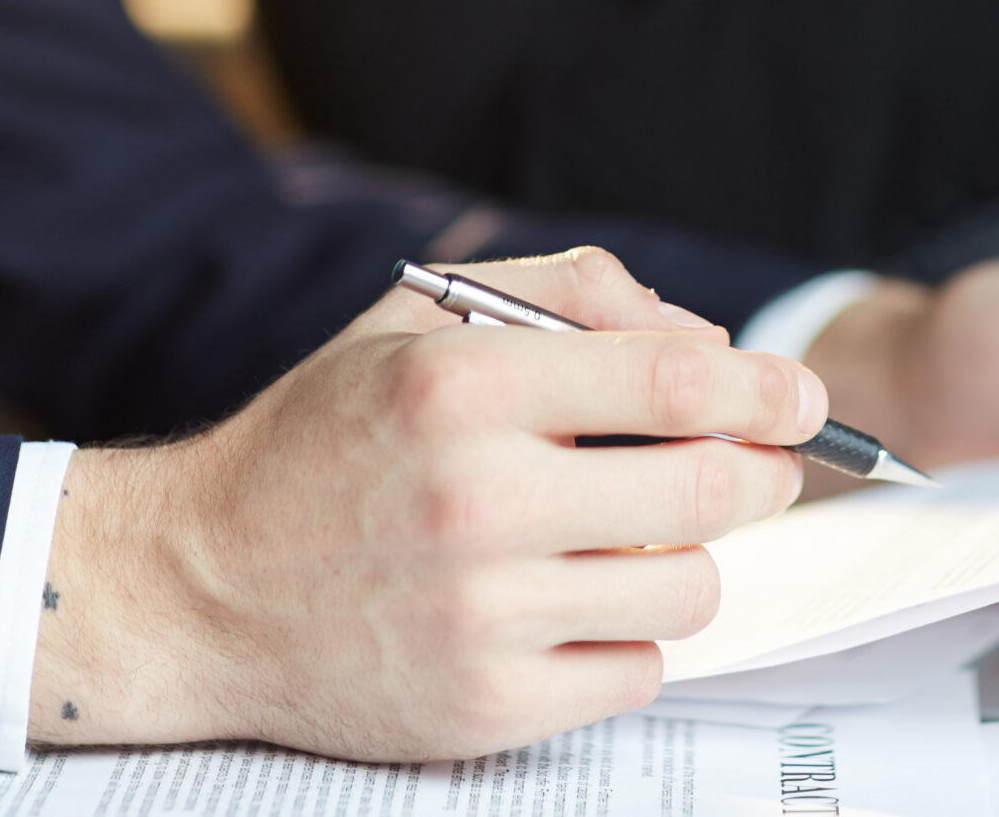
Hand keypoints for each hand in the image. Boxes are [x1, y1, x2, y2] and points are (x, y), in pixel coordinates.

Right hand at [27, 248, 825, 761]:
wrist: (196, 586)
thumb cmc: (322, 442)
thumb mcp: (415, 320)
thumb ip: (567, 290)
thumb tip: (706, 337)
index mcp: (461, 383)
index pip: (680, 381)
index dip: (769, 387)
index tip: (802, 397)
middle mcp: (475, 499)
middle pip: (714, 488)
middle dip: (762, 472)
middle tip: (757, 467)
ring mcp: (481, 616)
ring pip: (691, 587)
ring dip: (686, 557)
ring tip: (628, 536)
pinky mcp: (484, 709)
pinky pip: (638, 670)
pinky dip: (625, 636)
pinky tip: (567, 605)